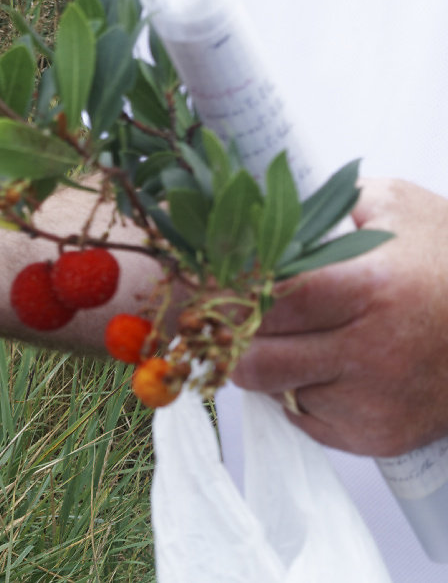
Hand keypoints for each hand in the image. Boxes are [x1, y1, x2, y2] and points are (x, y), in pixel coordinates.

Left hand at [232, 178, 447, 456]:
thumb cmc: (447, 262)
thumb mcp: (395, 206)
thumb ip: (323, 206)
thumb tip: (254, 214)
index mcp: (370, 287)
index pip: (267, 303)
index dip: (234, 299)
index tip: (218, 292)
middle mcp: (370, 351)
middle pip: (258, 360)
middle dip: (240, 341)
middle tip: (240, 322)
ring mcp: (373, 401)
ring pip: (277, 391)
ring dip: (274, 368)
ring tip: (303, 339)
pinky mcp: (377, 436)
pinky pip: (305, 420)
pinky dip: (303, 396)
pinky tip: (330, 368)